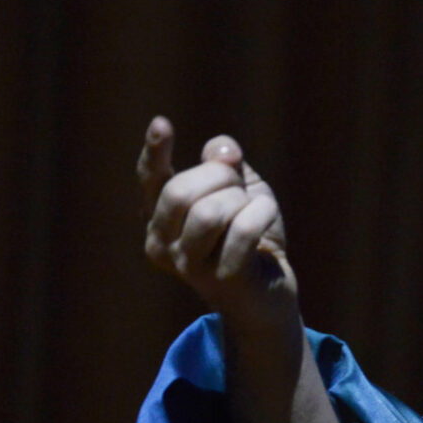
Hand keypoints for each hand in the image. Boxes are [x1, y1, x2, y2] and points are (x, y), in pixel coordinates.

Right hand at [136, 117, 343, 422]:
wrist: (271, 297)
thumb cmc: (253, 241)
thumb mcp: (243, 193)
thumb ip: (227, 166)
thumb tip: (220, 149)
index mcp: (162, 220)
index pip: (151, 181)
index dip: (154, 152)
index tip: (162, 124)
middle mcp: (163, 244)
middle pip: (179, 192)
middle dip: (219, 177)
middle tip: (241, 186)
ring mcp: (187, 265)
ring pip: (208, 212)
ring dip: (242, 201)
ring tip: (254, 210)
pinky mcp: (218, 279)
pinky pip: (240, 230)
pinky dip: (260, 215)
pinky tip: (267, 221)